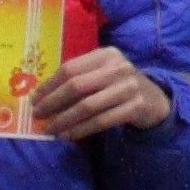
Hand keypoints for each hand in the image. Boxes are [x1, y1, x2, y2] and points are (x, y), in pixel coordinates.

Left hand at [27, 46, 171, 141]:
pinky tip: (69, 135)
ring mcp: (129, 87)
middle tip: (38, 115)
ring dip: (65, 120)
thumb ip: (79, 78)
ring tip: (50, 129)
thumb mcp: (102, 74)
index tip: (34, 99)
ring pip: (88, 106)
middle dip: (53, 103)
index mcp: (106, 54)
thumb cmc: (118, 86)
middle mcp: (118, 67)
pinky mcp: (135, 107)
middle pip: (77, 86)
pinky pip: (102, 121)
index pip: (70, 68)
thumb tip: (42, 97)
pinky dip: (82, 129)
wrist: (154, 99)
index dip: (49, 85)